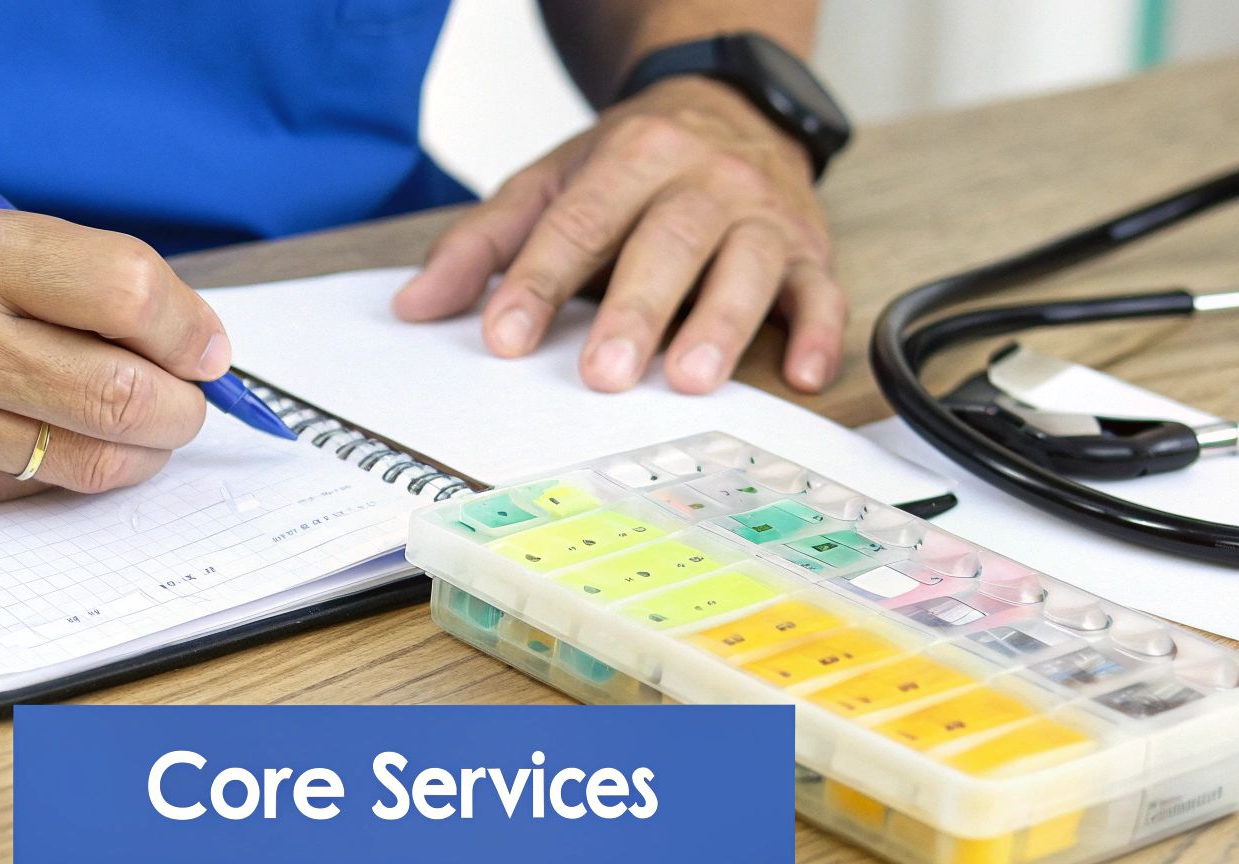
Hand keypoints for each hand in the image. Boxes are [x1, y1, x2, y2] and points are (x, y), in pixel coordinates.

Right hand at [0, 206, 225, 508]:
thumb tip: (188, 334)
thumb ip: (73, 275)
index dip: (187, 325)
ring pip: (98, 459)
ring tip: (139, 421)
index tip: (204, 344)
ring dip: (146, 448)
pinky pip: (48, 489)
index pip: (124, 290)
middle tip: (189, 396)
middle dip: (184, 405)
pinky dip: (84, 469)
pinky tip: (67, 438)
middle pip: (125, 393)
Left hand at [393, 76, 844, 394]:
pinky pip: (823, 292)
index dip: (538, 282)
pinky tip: (807, 375)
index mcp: (633, 156)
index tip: (505, 338)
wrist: (732, 108)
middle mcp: (704, 178)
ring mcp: (763, 214)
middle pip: (667, 243)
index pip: (578, 223)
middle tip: (602, 374)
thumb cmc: (632, 166)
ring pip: (747, 267)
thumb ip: (484, 244)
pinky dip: (821, 334)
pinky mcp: (809, 251)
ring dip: (722, 325)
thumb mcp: (550, 184)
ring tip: (691, 380)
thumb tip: (414, 307)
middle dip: (634, 311)